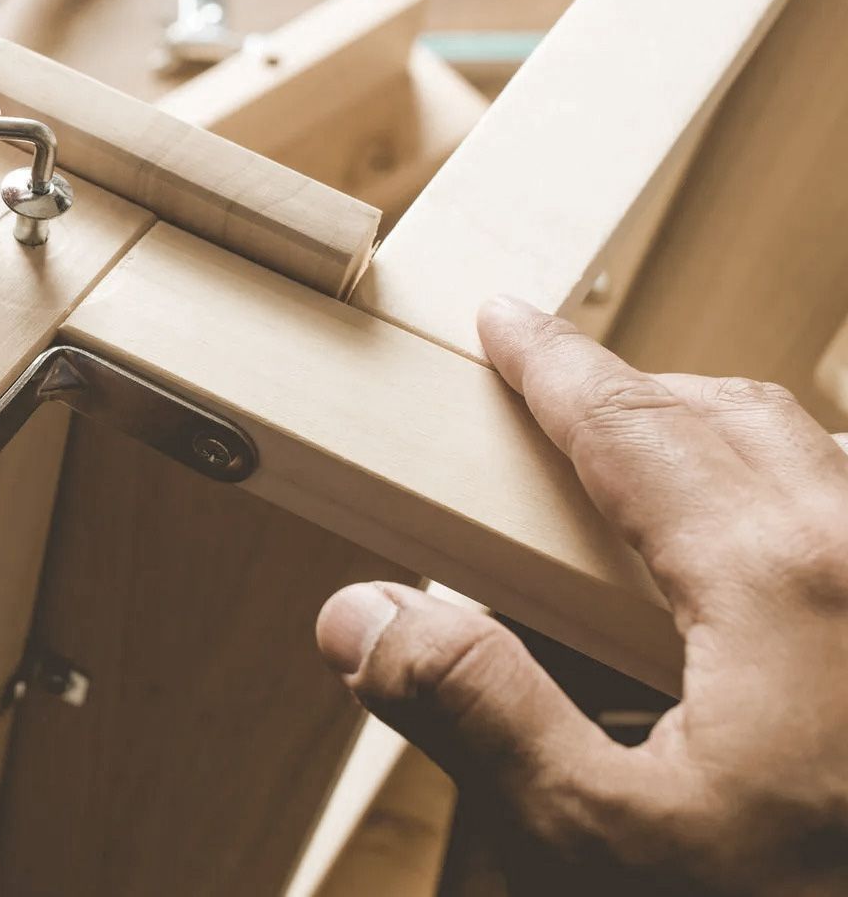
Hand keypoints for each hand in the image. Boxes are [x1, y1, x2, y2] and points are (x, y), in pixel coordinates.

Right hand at [315, 296, 847, 893]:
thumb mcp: (614, 846)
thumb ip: (477, 714)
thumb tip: (363, 615)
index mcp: (774, 579)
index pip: (628, 426)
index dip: (551, 366)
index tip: (503, 320)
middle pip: (731, 411)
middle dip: (632, 386)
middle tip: (553, 389)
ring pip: (815, 453)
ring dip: (719, 434)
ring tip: (648, 467)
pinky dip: (794, 494)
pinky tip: (770, 563)